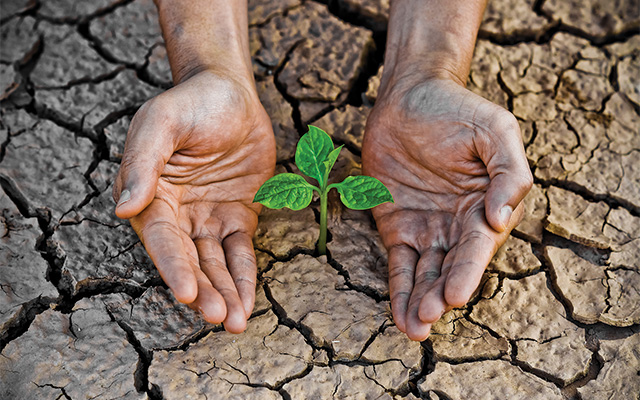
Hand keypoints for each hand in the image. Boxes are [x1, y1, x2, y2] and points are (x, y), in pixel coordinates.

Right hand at [113, 70, 275, 332]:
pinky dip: (244, 277)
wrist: (231, 92)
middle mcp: (177, 214)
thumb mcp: (163, 122)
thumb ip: (144, 163)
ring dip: (226, 293)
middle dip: (205, 291)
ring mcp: (207, 218)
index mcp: (151, 196)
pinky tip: (248, 303)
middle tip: (222, 318)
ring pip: (215, 265)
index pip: (162, 240)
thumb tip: (123, 209)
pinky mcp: (237, 217)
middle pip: (190, 261)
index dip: (174, 267)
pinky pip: (241, 253)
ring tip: (237, 322)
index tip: (187, 293)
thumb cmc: (191, 102)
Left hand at [362, 78, 531, 340]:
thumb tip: (501, 219)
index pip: (477, 247)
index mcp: (485, 206)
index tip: (456, 296)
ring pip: (424, 273)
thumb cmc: (456, 110)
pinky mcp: (396, 226)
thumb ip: (507, 173)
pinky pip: (398, 263)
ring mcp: (426, 228)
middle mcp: (458, 224)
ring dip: (420, 301)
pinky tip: (400, 315)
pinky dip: (398, 289)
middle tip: (428, 317)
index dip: (467, 272)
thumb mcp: (493, 131)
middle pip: (450, 267)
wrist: (409, 96)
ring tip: (414, 327)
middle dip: (440, 295)